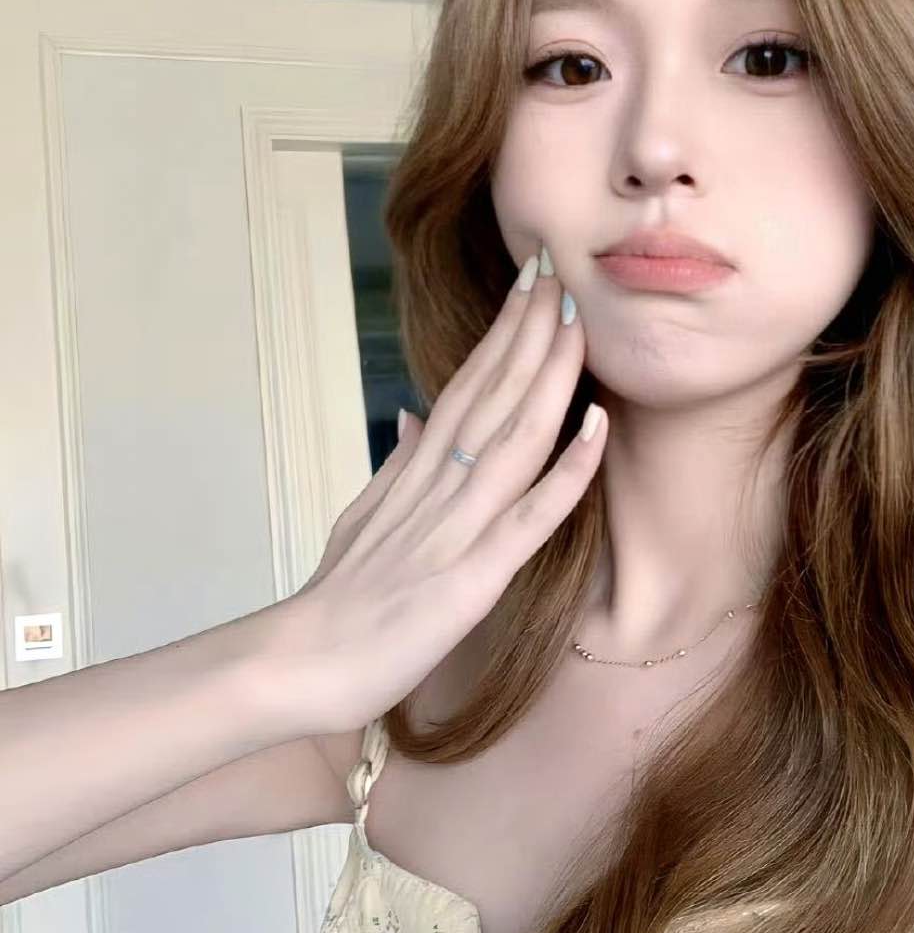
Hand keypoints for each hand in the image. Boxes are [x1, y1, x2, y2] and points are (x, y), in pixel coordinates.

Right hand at [274, 253, 605, 736]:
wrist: (298, 663)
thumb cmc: (337, 594)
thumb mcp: (363, 514)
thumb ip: (396, 465)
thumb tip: (414, 416)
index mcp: (418, 468)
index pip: (467, 383)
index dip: (502, 331)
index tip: (530, 283)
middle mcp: (438, 483)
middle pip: (491, 393)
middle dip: (527, 328)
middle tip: (556, 269)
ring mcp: (457, 527)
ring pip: (513, 437)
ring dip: (549, 375)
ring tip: (575, 319)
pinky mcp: (473, 577)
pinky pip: (529, 517)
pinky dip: (567, 471)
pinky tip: (597, 427)